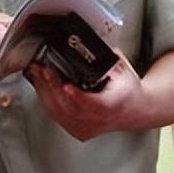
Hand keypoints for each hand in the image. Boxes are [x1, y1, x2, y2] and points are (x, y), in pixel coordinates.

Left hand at [26, 53, 149, 140]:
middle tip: (43, 69)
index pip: (96, 104)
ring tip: (38, 73)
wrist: (135, 110)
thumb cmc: (127, 89)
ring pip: (60, 114)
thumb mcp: (122, 67)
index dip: (79, 96)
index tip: (66, 85)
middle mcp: (101, 119)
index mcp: (115, 103)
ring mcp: (89, 128)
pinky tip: (42, 87)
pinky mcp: (79, 132)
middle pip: (71, 107)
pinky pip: (57, 117)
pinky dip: (47, 100)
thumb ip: (106, 55)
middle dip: (53, 86)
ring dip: (45, 92)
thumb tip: (87, 41)